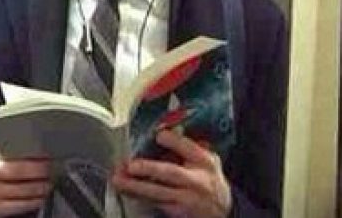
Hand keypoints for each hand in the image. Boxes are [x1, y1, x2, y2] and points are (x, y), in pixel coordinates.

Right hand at [0, 139, 51, 216]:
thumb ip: (6, 148)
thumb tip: (38, 146)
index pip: (11, 148)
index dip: (32, 152)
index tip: (47, 153)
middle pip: (19, 170)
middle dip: (41, 170)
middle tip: (53, 168)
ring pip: (23, 190)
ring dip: (41, 187)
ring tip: (50, 182)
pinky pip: (19, 205)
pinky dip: (33, 201)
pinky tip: (40, 196)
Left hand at [111, 130, 231, 217]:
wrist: (223, 210)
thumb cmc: (210, 179)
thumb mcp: (208, 159)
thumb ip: (190, 146)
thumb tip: (166, 130)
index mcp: (204, 162)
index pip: (190, 149)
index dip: (175, 141)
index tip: (159, 134)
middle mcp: (196, 180)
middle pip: (171, 173)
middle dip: (150, 169)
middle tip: (131, 165)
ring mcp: (186, 199)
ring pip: (158, 192)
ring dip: (135, 186)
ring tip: (118, 180)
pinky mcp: (176, 211)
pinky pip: (155, 203)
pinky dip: (138, 196)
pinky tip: (125, 190)